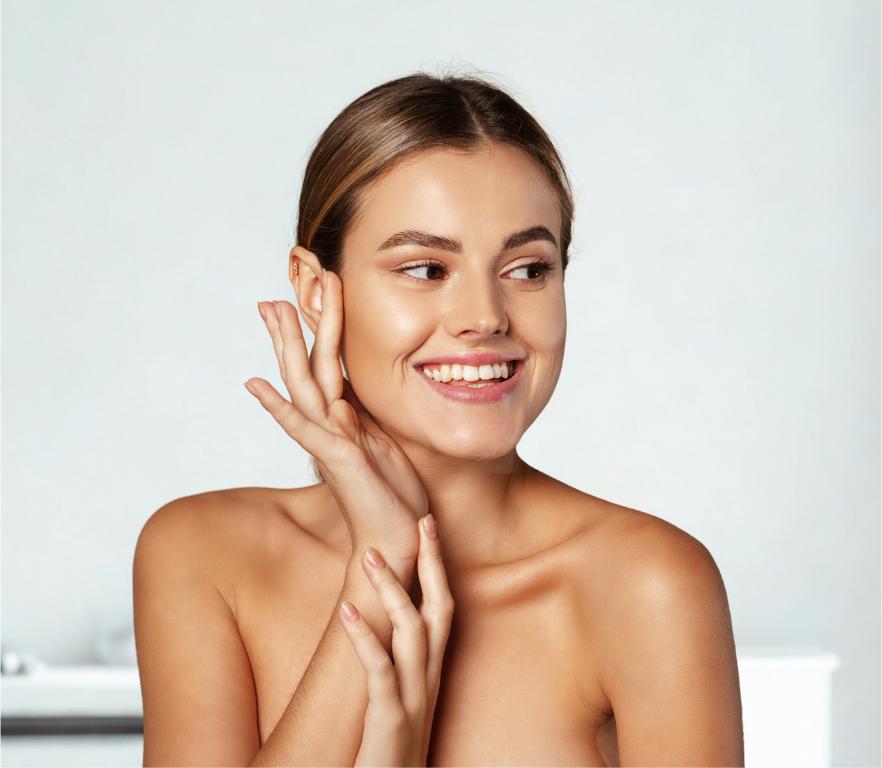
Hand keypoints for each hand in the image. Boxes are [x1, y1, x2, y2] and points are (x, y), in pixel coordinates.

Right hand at [245, 272, 426, 577]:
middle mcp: (331, 425)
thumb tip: (359, 392)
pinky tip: (255, 384)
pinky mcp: (338, 459)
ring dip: (289, 346)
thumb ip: (367, 416)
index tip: (311, 292)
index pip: (327, 364)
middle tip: (275, 291)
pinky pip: (303, 428)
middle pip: (307, 366)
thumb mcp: (385, 442)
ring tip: (273, 310)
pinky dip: (278, 406)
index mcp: (345, 417)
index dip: (320, 328)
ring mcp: (330, 440)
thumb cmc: (392, 495)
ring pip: (303, 384)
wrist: (395, 539)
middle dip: (295, 327)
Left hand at [339, 515, 453, 766]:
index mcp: (431, 670)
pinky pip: (380, 670)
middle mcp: (429, 679)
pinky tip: (346, 612)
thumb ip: (396, 660)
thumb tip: (378, 619)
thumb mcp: (399, 696)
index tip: (429, 527)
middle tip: (418, 521)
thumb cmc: (392, 747)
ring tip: (368, 556)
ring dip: (392, 590)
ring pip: (412, 631)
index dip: (438, 566)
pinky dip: (365, 637)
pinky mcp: (390, 719)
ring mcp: (413, 698)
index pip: (443, 607)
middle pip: (440, 609)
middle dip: (432, 563)